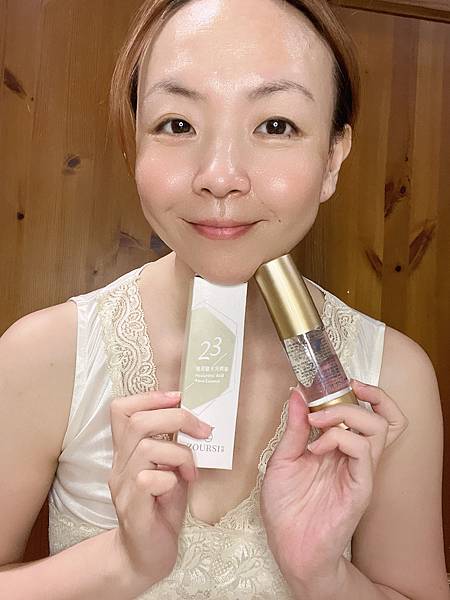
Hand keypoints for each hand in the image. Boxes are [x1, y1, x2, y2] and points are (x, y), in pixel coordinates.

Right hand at [107, 390, 211, 585]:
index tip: (178, 398)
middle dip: (177, 418)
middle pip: (138, 422)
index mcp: (128, 451)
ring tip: (191, 471)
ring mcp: (123, 486)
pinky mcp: (132, 507)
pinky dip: (171, 479)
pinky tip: (177, 489)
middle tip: (203, 431)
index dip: (149, 397)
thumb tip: (199, 423)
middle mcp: (120, 464)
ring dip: (180, 454)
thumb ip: (176, 447)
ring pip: (147, 448)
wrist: (144, 557)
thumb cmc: (161, 509)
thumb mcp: (171, 470)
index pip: (121, 409)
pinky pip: (148, 480)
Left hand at [260, 380, 407, 583]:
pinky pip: (364, 454)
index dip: (363, 392)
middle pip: (379, 416)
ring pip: (378, 428)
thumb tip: (297, 393)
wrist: (288, 547)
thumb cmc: (286, 506)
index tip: (337, 380)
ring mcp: (359, 472)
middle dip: (357, 397)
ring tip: (317, 423)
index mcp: (339, 448)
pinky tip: (317, 449)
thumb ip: (294, 428)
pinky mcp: (360, 488)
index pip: (367, 413)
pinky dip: (340, 440)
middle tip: (325, 400)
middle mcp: (353, 457)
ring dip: (346, 415)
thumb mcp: (283, 458)